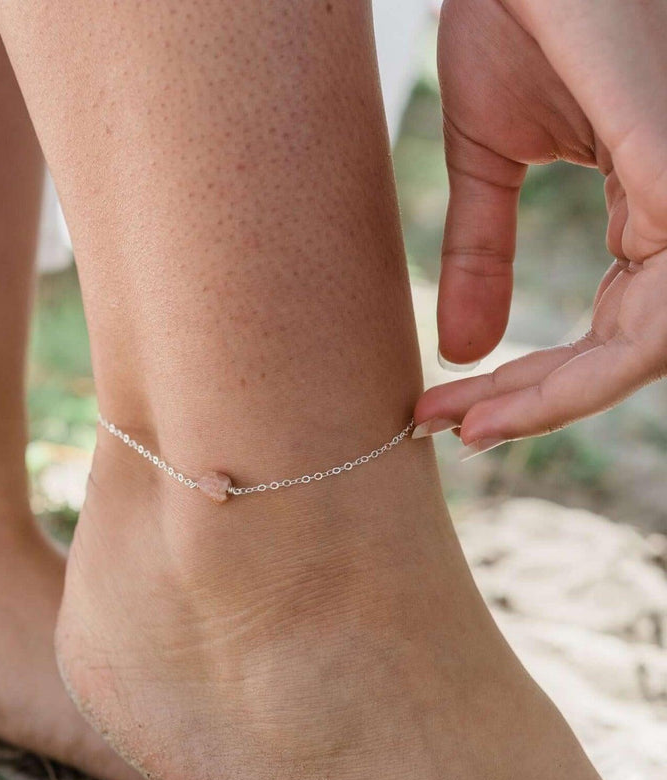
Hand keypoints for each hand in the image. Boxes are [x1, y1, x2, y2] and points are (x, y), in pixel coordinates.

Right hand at [413, 0, 666, 456]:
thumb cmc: (521, 14)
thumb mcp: (490, 155)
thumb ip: (481, 253)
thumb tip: (462, 349)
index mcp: (654, 200)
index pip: (609, 323)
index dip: (531, 379)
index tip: (446, 406)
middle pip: (625, 352)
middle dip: (531, 403)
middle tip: (447, 426)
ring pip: (642, 354)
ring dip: (543, 406)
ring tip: (462, 425)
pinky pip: (650, 326)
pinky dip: (572, 381)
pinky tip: (494, 404)